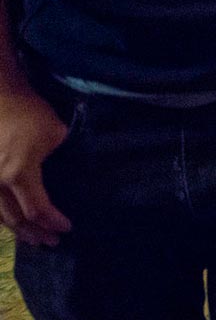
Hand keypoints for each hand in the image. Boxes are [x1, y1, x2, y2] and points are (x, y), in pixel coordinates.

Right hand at [0, 87, 71, 245]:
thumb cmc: (29, 114)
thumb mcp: (56, 133)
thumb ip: (61, 157)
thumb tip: (70, 172)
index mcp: (18, 173)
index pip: (37, 208)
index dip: (53, 221)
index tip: (67, 228)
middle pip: (16, 219)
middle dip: (36, 232)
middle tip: (53, 242)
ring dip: (18, 230)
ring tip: (34, 239)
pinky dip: (3, 219)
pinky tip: (13, 224)